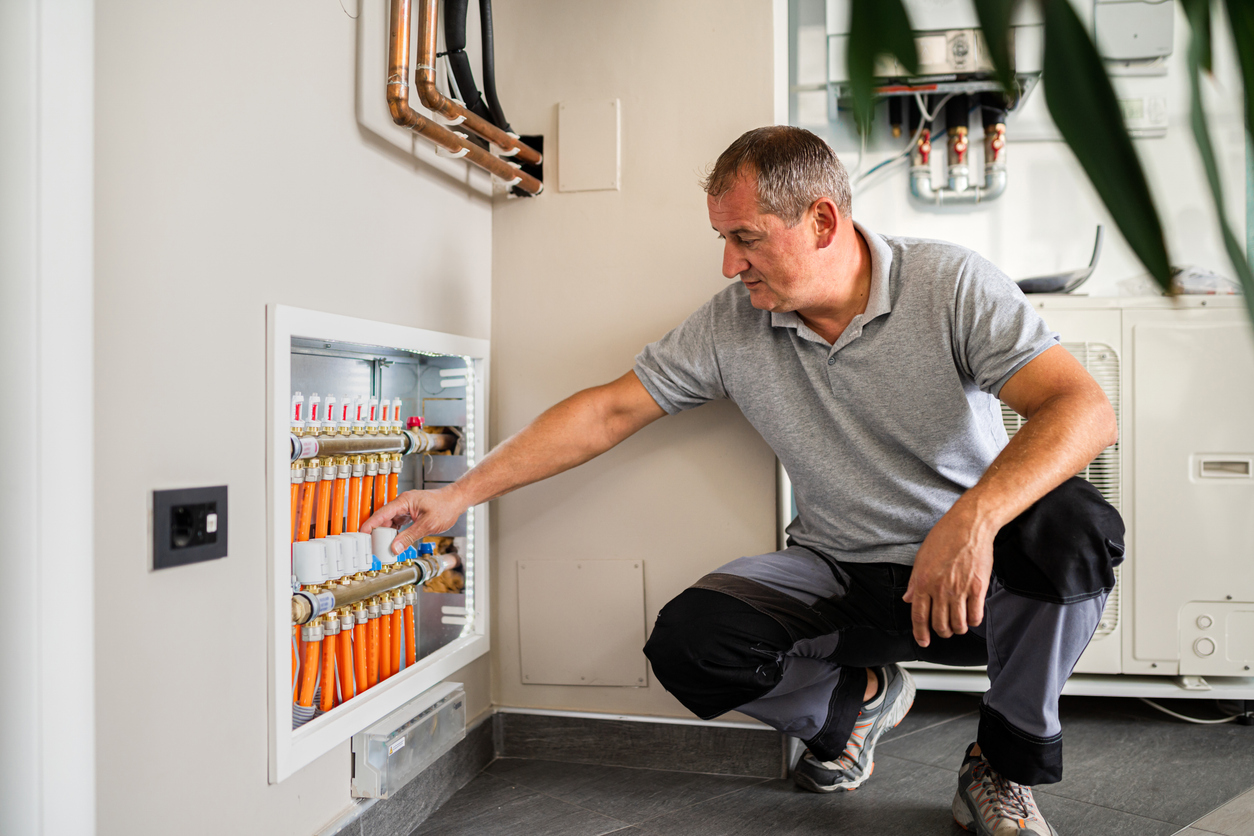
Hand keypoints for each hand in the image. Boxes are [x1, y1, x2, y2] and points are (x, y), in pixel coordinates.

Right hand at [360, 486, 466, 554]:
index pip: (381, 513)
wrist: (457, 501)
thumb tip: (395, 548)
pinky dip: (395, 532)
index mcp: (404, 501)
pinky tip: (394, 541)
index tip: (361, 534)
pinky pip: (398, 523)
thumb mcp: (427, 525)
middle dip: (377, 532)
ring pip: (390, 521)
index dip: (370, 524)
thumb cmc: (445, 507)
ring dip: (386, 533)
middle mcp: (403, 503)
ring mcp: (407, 508)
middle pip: (384, 518)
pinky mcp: (411, 513)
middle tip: (373, 546)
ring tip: (382, 546)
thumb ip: (409, 537)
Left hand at [902, 504, 993, 646]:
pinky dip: (973, 622)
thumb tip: (909, 599)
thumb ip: (915, 582)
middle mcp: (940, 589)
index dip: (920, 633)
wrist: (969, 525)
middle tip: (944, 631)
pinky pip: (975, 616)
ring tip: (958, 625)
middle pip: (939, 625)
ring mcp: (960, 590)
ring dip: (957, 629)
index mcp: (923, 582)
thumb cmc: (945, 537)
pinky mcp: (978, 588)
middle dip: (941, 633)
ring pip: (958, 625)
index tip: (923, 641)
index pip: (919, 616)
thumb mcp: (921, 558)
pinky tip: (971, 617)